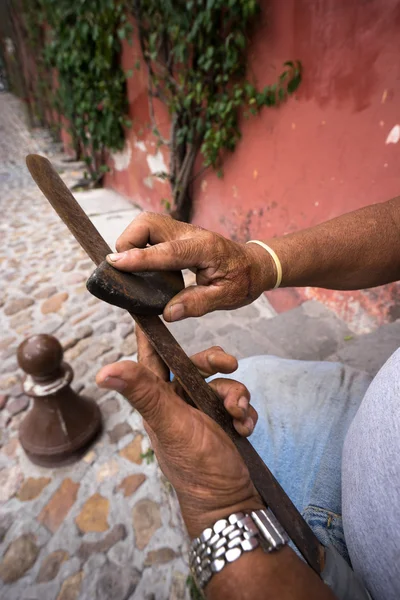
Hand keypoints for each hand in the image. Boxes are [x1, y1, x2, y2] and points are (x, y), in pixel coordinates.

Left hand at [96, 335, 260, 536]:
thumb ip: (143, 394)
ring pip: (222, 382)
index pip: (151, 357)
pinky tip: (246, 427)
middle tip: (231, 363)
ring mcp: (203, 412)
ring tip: (240, 414)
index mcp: (158, 399)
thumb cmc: (195, 465)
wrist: (231, 500)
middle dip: (215, 362)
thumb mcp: (170, 424)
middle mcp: (178, 402)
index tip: (150, 307)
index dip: (150, 334)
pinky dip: (245, 411)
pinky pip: (237, 401)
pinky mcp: (224, 422)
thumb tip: (103, 371)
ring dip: (236, 394)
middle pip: (196, 364)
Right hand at [106, 212, 274, 320]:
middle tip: (124, 268)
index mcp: (204, 249)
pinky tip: (142, 265)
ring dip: (131, 241)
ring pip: (146, 223)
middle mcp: (191, 234)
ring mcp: (182, 231)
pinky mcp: (177, 234)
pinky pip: (150, 232)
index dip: (140, 258)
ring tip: (131, 268)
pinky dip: (139, 244)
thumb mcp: (226, 298)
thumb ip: (197, 303)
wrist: (254, 264)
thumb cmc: (242, 281)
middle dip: (128, 240)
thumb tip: (167, 314)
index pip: (167, 251)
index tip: (116, 263)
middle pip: (148, 222)